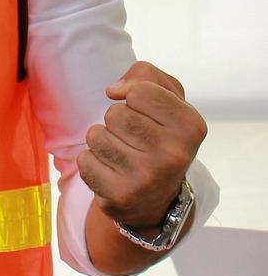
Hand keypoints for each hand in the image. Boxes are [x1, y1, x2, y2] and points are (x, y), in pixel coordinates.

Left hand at [76, 61, 206, 229]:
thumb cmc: (158, 136)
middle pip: (116, 114)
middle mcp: (174, 156)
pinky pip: (84, 159)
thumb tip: (115, 89)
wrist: (156, 199)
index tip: (138, 108)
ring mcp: (147, 179)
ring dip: (102, 140)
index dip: (132, 95)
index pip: (140, 91)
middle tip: (133, 138)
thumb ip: (147, 76)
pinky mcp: (120, 196)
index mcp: (191, 128)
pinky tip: (111, 171)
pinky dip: (91, 161)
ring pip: (96, 135)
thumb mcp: (167, 100)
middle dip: (117, 120)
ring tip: (121, 154)